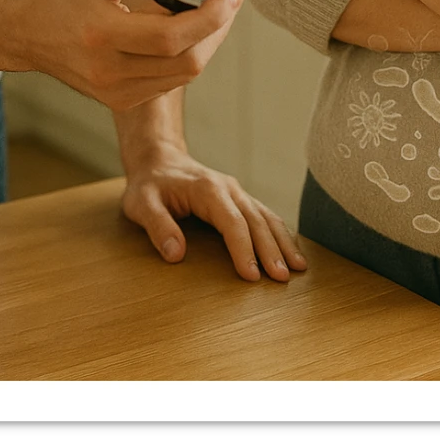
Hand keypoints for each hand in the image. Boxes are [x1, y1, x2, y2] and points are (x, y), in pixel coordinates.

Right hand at [15, 0, 243, 112]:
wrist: (23, 31)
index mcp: (99, 34)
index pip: (169, 38)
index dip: (209, 18)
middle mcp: (107, 71)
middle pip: (185, 63)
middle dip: (217, 30)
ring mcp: (113, 92)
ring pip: (182, 76)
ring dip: (207, 44)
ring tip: (215, 11)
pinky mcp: (119, 100)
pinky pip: (168, 83)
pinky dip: (187, 57)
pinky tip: (191, 30)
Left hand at [120, 143, 308, 282]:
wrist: (158, 159)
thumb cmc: (149, 184)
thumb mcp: (141, 204)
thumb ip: (158, 227)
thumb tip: (176, 254)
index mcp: (207, 189)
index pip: (232, 222)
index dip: (243, 249)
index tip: (252, 276)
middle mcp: (228, 188)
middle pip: (256, 221)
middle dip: (271, 250)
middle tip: (283, 278)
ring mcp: (236, 192)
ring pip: (266, 216)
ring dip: (283, 241)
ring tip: (298, 267)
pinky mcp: (239, 198)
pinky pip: (264, 214)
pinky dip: (279, 232)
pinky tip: (290, 249)